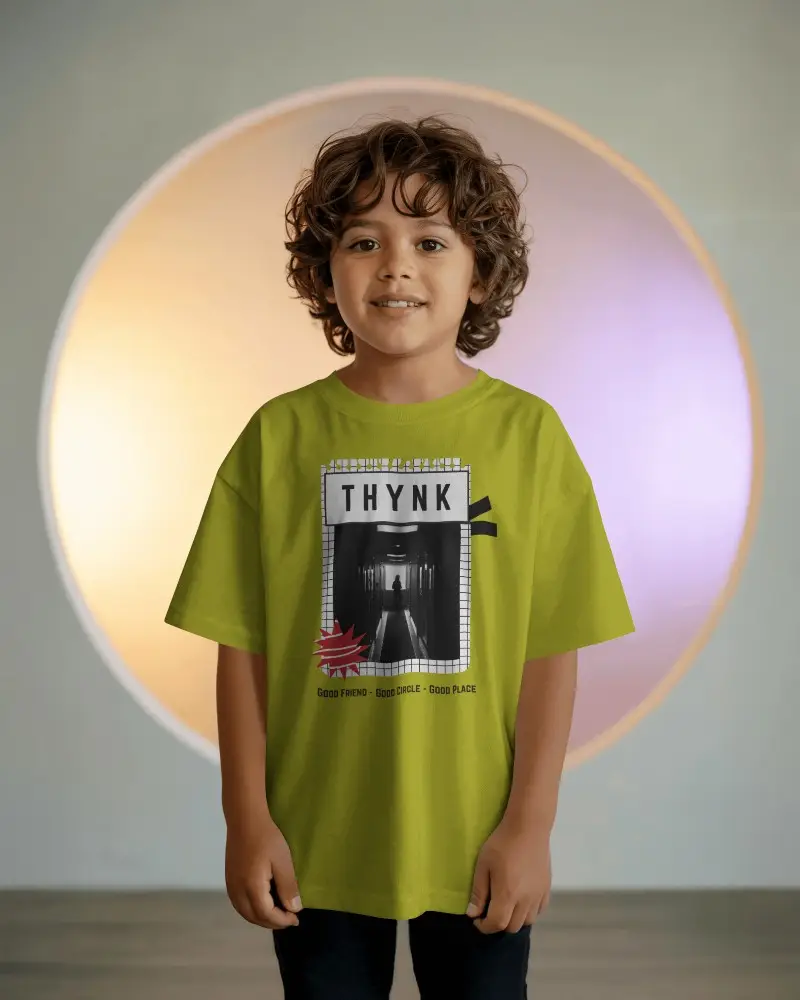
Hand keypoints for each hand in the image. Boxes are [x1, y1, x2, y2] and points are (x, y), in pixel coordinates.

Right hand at [225, 813, 302, 929]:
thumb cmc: (267, 837)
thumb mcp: (283, 861)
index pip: (267, 915)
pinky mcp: (229, 879)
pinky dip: (252, 910)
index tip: (296, 919)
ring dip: (261, 918)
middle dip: (272, 923)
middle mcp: (237, 891)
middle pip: (254, 918)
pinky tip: (262, 903)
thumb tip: (294, 909)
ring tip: (277, 914)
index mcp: (251, 888)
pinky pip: (239, 904)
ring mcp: (231, 885)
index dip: (282, 921)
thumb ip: (288, 887)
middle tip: (289, 919)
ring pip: (245, 912)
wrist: (245, 819)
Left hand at [466, 816, 551, 933]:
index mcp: (507, 894)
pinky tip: (521, 899)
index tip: (477, 919)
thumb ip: (478, 892)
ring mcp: (538, 895)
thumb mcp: (483, 865)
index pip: (496, 924)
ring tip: (506, 905)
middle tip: (489, 911)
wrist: (528, 827)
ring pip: (527, 921)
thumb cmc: (501, 843)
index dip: (484, 926)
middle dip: (498, 924)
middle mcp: (525, 900)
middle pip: (512, 927)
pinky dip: (528, 911)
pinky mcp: (546, 888)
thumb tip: (473, 914)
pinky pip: (539, 910)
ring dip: (514, 919)